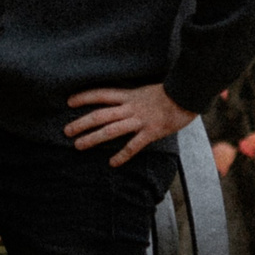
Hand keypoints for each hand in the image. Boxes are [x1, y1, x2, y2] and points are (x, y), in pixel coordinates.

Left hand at [64, 83, 196, 166]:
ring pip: (110, 130)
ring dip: (92, 138)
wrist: (189, 93)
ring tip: (78, 146)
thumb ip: (134, 98)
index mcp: (129, 95)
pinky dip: (122, 155)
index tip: (69, 102)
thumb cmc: (171, 92)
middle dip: (81, 123)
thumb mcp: (147, 90)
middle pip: (100, 114)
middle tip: (66, 131)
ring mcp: (140, 120)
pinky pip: (133, 145)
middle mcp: (131, 107)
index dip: (84, 97)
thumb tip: (123, 104)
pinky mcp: (151, 131)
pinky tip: (112, 163)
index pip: (101, 94)